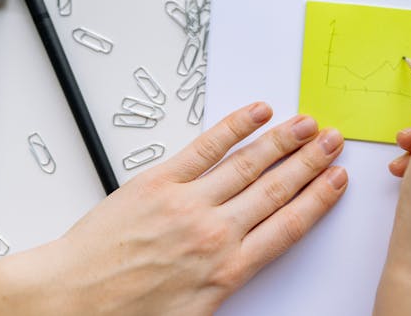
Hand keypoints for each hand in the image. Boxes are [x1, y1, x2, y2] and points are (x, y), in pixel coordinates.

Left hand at [0, 102, 346, 315]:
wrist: (73, 299)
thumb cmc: (126, 312)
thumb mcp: (193, 313)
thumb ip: (225, 281)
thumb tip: (246, 256)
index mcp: (227, 269)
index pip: (288, 225)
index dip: (318, 199)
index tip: (337, 180)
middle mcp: (215, 232)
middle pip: (276, 189)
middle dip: (310, 163)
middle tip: (333, 141)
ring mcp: (188, 202)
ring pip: (248, 164)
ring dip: (282, 142)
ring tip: (306, 124)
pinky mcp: (158, 181)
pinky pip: (205, 148)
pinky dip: (233, 128)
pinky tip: (254, 114)